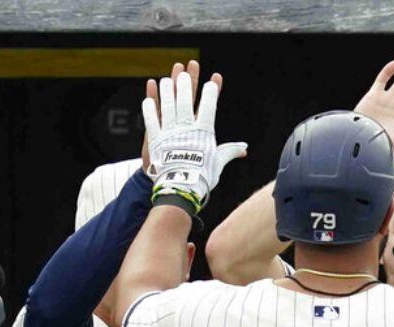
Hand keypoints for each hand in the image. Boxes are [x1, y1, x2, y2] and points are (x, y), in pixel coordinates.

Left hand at [142, 64, 245, 213]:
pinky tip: (149, 99)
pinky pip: (151, 120)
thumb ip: (230, 151)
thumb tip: (244, 148)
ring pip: (168, 106)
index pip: (208, 106)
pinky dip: (150, 108)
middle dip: (186, 84)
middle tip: (185, 72)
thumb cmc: (204, 176)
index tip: (213, 80)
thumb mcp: (219, 162)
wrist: (182, 187)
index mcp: (204, 132)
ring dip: (167, 91)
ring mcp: (170, 132)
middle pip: (185, 101)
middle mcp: (186, 128)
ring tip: (167, 79)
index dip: (211, 92)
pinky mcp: (156, 139)